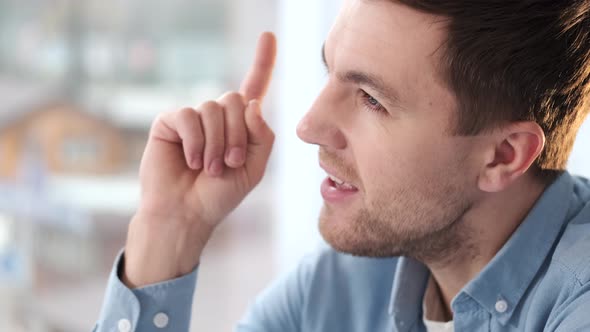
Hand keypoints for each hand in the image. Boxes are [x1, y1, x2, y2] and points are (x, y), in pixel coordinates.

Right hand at [122, 32, 277, 286]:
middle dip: (238, 135)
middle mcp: (216, 117)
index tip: (268, 36)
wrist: (187, 214)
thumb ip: (262, 137)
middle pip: (235, 100)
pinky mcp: (170, 122)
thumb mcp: (254, 168)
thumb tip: (251, 104)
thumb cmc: (220, 194)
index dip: (262, 62)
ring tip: (209, 168)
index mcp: (239, 125)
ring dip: (216, 144)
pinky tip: (191, 161)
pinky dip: (196, 142)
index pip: (253, 88)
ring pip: (213, 108)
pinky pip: (189, 116)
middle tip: (229, 163)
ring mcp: (193, 118)